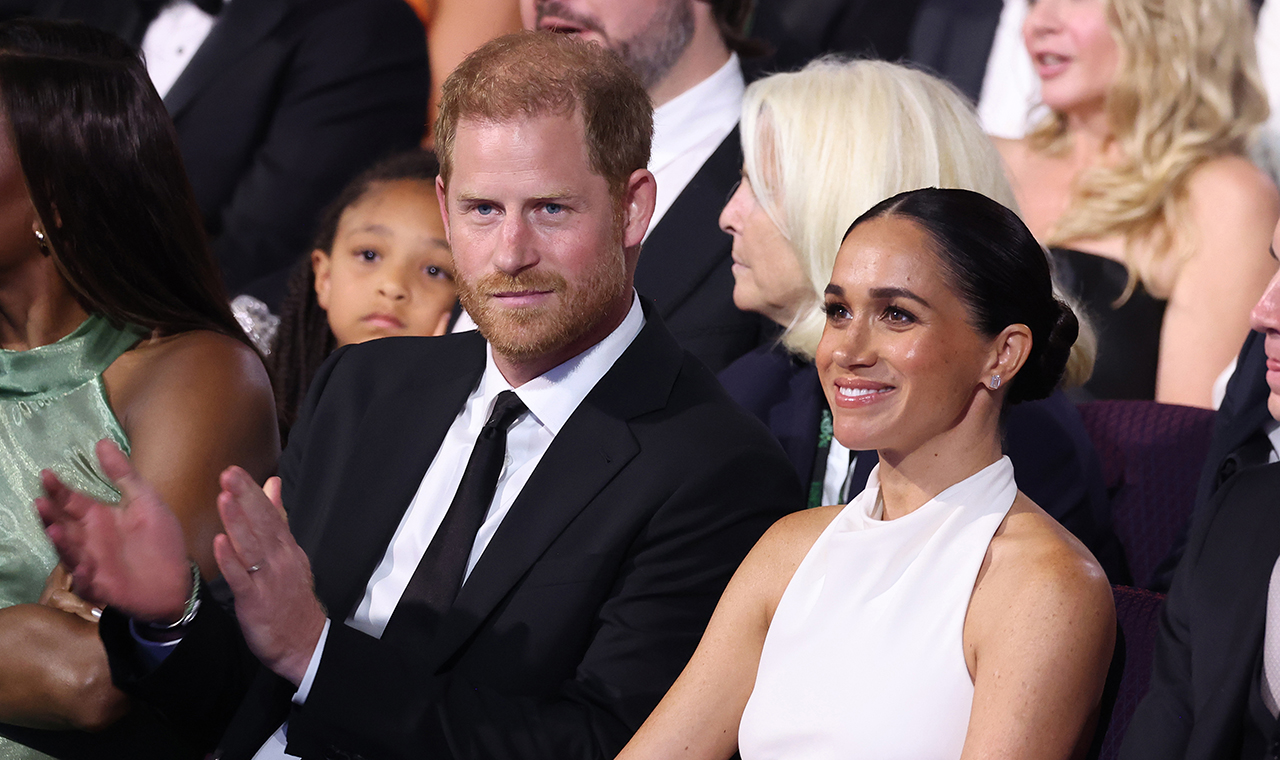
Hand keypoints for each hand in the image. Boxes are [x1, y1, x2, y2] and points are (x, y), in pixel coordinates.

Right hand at [36, 440, 191, 622]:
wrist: (175, 580)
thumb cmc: (159, 539)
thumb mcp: (146, 500)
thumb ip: (124, 474)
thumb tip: (102, 441)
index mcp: (99, 517)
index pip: (72, 501)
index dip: (58, 489)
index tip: (47, 473)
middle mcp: (89, 539)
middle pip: (63, 525)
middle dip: (50, 514)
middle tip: (40, 502)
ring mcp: (92, 562)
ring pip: (69, 552)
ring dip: (61, 542)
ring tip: (53, 529)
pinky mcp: (101, 585)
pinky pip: (87, 581)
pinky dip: (83, 575)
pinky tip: (82, 567)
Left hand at [214, 469, 325, 685]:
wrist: (304, 641)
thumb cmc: (292, 598)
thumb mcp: (290, 553)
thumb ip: (278, 518)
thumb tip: (272, 485)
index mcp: (286, 548)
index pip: (270, 514)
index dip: (252, 492)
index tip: (235, 471)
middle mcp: (279, 560)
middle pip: (262, 524)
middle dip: (245, 498)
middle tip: (229, 474)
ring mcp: (268, 580)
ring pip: (252, 547)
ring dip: (238, 522)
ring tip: (225, 499)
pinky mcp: (255, 601)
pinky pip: (242, 579)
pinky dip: (231, 561)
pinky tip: (220, 544)